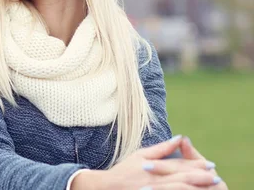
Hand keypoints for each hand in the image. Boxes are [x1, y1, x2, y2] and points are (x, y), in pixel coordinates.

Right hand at [71, 136, 222, 189]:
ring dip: (193, 187)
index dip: (195, 165)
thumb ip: (160, 149)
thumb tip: (178, 138)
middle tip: (215, 177)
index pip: (178, 165)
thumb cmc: (124, 171)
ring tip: (209, 186)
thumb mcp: (140, 155)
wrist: (106, 187)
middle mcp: (154, 180)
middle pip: (181, 178)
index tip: (210, 165)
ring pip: (178, 189)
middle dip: (199, 177)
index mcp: (153, 168)